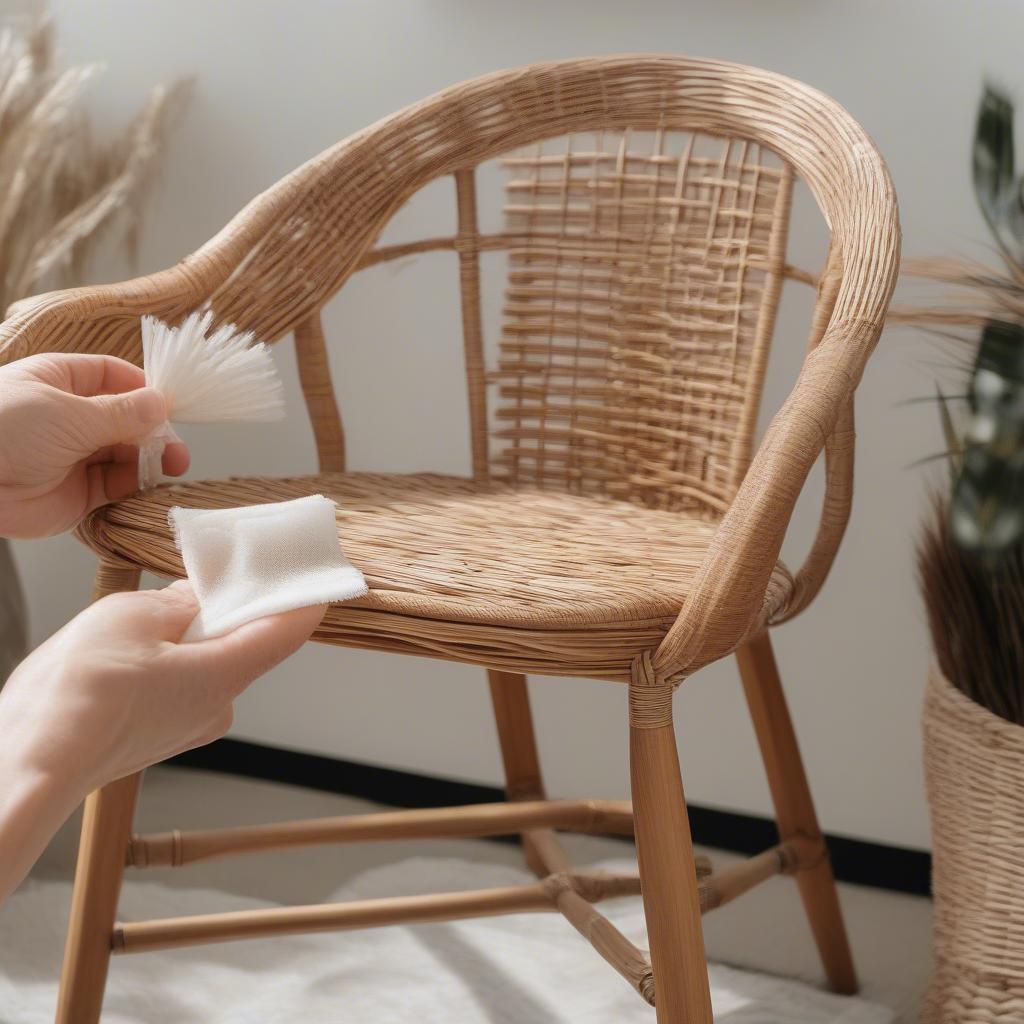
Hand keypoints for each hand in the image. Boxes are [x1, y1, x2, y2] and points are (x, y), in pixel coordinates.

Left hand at [0, 353, 189, 538]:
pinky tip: (149, 483)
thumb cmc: (4, 432)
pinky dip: (137, 484)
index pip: (112, 376)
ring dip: (150, 459)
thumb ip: (121, 412)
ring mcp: (75, 456)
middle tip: (176, 448)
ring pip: (127, 453)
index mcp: (60, 381)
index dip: (143, 388)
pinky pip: (117, 485)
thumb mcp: (68, 412)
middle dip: (154, 431)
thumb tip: (161, 403)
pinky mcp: (79, 493)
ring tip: (169, 467)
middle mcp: (70, 417)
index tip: (171, 404)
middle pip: (127, 418)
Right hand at [0, 583, 325, 899]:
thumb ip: (175, 603)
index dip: (303, 596)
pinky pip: (177, 683)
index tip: (312, 572)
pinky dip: (163, 660)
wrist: (28, 763)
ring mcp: (188, 725)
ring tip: (137, 622)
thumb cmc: (76, 697)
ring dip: (184, 634)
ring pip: (205, 661)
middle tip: (197, 577)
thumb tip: (194, 599)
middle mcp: (217, 705)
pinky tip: (123, 654)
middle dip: (223, 607)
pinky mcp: (158, 734)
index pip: (288, 629)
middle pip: (244, 641)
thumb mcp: (131, 617)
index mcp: (225, 674)